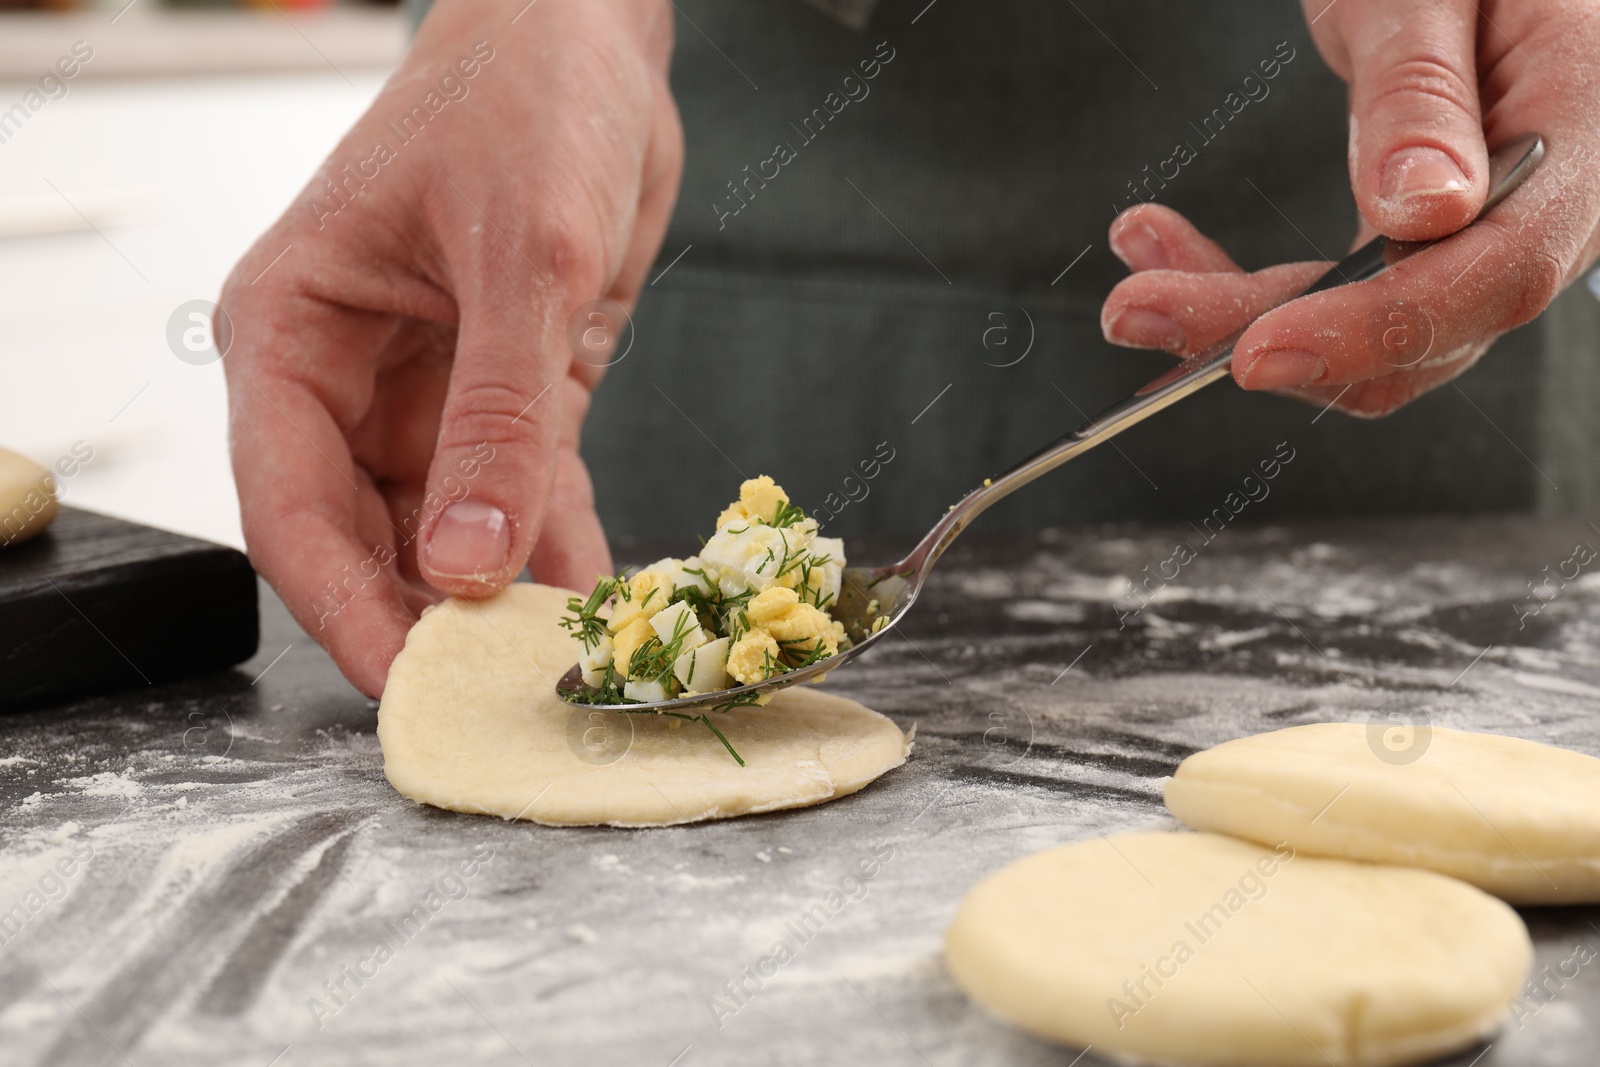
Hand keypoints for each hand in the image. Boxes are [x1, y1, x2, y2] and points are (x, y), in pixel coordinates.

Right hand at [219, 0, 681, 695]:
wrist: (591, 40)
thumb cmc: (523, 100)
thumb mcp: (519, 258)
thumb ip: (499, 417)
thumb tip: (471, 562)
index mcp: (291, 331)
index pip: (289, 505)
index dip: (344, 606)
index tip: (407, 683)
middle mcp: (346, 377)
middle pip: (360, 537)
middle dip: (420, 619)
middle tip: (490, 695)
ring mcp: (429, 395)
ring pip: (443, 532)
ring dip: (493, 601)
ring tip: (552, 667)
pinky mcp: (511, 398)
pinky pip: (523, 497)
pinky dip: (554, 552)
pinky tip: (591, 605)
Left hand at [1100, 0, 1599, 416]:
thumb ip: (1424, 91)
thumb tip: (1424, 210)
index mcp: (1579, 128)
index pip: (1496, 270)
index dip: (1377, 328)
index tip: (1261, 349)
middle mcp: (1541, 200)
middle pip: (1419, 325)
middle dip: (1266, 332)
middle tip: (1136, 310)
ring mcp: (1476, 229)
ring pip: (1362, 327)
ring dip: (1235, 319)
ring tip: (1134, 285)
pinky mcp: (1415, 237)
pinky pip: (1334, 293)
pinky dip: (1243, 288)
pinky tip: (1165, 249)